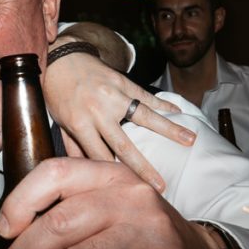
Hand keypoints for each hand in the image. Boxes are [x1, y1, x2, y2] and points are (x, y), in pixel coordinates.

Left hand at [43, 47, 194, 191]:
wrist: (60, 58)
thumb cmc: (58, 94)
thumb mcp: (61, 122)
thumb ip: (76, 147)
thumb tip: (89, 173)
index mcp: (80, 124)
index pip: (100, 156)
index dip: (116, 174)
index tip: (131, 190)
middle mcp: (98, 110)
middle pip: (124, 144)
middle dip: (143, 167)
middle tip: (161, 185)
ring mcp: (113, 95)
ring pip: (144, 115)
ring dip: (169, 129)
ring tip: (190, 140)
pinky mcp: (122, 81)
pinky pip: (146, 95)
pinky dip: (164, 104)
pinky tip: (180, 112)